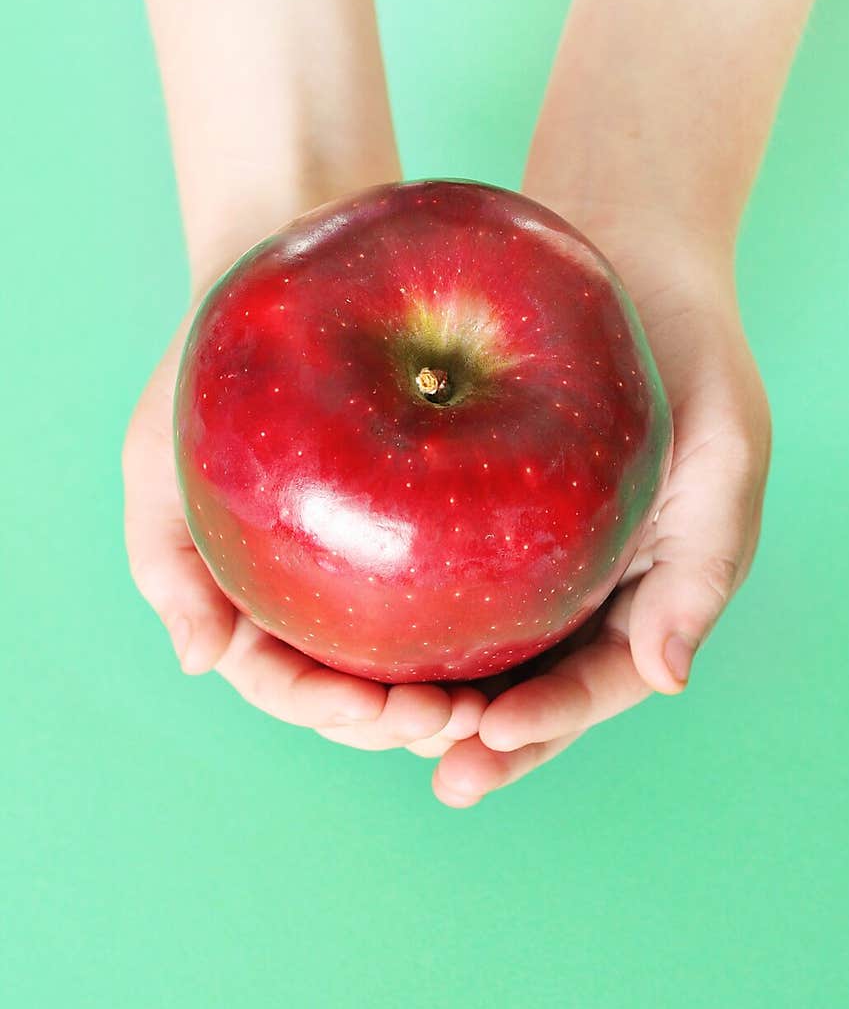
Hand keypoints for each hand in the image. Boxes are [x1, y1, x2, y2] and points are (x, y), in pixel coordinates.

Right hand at [123, 308, 485, 754]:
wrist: (276, 284)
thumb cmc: (206, 370)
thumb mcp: (158, 455)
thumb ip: (167, 557)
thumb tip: (197, 661)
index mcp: (253, 604)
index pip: (285, 682)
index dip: (324, 707)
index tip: (369, 705)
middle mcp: (319, 604)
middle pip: (360, 696)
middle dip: (399, 723)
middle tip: (449, 715)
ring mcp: (380, 578)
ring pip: (420, 670)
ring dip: (457, 708)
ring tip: (495, 708)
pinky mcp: (439, 538)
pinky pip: (472, 604)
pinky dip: (496, 646)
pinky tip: (529, 652)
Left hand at [431, 220, 770, 806]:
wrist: (634, 262)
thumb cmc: (698, 360)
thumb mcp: (725, 457)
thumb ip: (702, 570)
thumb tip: (670, 679)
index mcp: (646, 596)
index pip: (597, 683)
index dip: (546, 719)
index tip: (487, 736)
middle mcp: (583, 589)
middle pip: (529, 687)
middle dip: (481, 740)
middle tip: (434, 769)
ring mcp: (528, 554)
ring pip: (475, 646)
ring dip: (432, 692)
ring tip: (376, 718)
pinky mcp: (475, 508)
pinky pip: (436, 570)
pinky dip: (400, 609)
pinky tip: (350, 628)